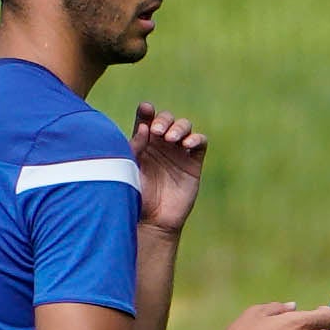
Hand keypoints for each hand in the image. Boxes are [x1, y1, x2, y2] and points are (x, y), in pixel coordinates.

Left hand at [133, 104, 206, 234]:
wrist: (154, 220)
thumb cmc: (136, 196)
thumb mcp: (129, 168)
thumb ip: (135, 146)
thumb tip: (145, 126)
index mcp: (143, 143)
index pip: (146, 119)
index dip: (147, 111)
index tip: (145, 109)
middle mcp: (161, 145)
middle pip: (167, 119)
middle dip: (164, 120)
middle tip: (157, 132)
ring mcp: (179, 153)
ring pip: (185, 126)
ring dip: (179, 127)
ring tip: (171, 139)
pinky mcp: (193, 163)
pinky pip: (200, 143)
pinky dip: (196, 138)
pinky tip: (186, 145)